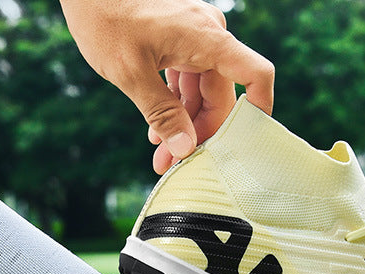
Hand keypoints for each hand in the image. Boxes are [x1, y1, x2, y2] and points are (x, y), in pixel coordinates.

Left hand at [59, 0, 273, 173]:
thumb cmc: (104, 18)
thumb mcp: (131, 74)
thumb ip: (162, 113)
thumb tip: (186, 149)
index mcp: (206, 39)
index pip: (255, 74)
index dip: (260, 109)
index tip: (247, 143)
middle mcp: (207, 37)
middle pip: (221, 96)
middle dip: (200, 133)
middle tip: (176, 164)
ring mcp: (194, 38)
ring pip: (201, 94)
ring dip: (183, 126)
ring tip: (160, 154)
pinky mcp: (178, 42)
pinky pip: (186, 82)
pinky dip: (174, 107)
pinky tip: (156, 132)